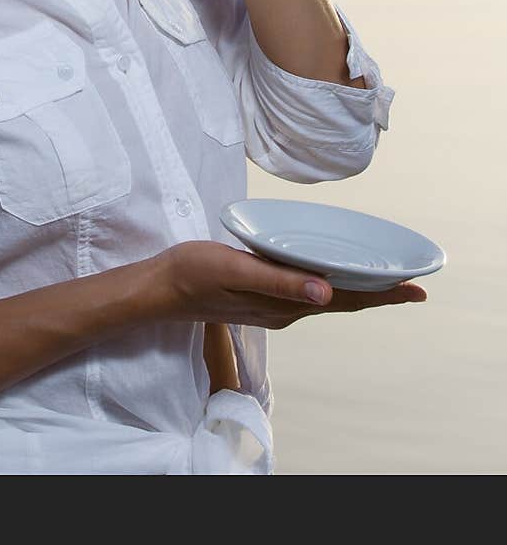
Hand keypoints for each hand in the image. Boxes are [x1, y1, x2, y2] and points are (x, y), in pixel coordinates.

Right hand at [151, 241, 427, 329]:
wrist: (162, 286)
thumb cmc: (196, 273)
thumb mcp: (237, 271)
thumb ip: (280, 282)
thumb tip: (327, 293)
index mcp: (286, 305)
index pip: (345, 300)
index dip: (382, 295)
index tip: (416, 290)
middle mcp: (286, 309)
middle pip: (343, 300)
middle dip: (378, 292)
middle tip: (411, 282)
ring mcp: (275, 303)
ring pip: (327, 295)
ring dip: (356, 287)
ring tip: (381, 275)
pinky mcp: (263, 294)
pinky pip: (308, 289)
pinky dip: (330, 280)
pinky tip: (332, 269)